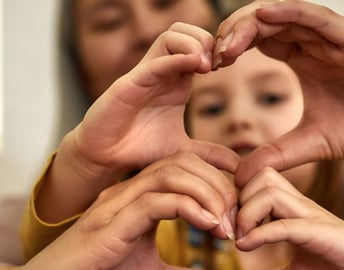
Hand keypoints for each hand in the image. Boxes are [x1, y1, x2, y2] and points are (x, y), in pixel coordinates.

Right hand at [0, 153, 247, 269]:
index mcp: (141, 202)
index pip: (188, 172)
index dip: (221, 189)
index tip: (242, 221)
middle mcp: (129, 194)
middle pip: (186, 164)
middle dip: (222, 188)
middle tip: (241, 222)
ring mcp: (117, 204)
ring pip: (172, 172)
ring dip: (209, 195)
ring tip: (228, 227)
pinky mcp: (109, 222)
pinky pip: (155, 198)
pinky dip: (189, 207)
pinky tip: (209, 227)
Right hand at [36, 23, 239, 222]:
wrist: (105, 158)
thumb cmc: (139, 149)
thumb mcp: (183, 150)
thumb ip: (209, 154)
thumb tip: (238, 166)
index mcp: (177, 81)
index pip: (199, 44)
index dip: (217, 50)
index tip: (230, 68)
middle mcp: (162, 72)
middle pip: (186, 30)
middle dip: (207, 40)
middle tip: (219, 63)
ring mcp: (145, 75)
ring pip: (171, 36)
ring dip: (194, 44)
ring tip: (207, 66)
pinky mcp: (129, 85)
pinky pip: (155, 62)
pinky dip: (176, 59)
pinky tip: (196, 66)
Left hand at [214, 0, 343, 188]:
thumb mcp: (310, 145)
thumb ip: (274, 155)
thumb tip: (238, 176)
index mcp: (306, 61)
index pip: (262, 40)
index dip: (232, 47)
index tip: (208, 67)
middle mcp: (319, 45)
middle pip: (269, 23)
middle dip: (235, 32)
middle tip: (210, 53)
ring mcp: (340, 41)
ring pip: (290, 16)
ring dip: (255, 22)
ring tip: (228, 38)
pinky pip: (322, 19)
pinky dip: (293, 13)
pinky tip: (266, 14)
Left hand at [236, 167, 343, 269]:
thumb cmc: (338, 265)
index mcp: (291, 207)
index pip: (255, 180)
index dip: (235, 198)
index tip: (227, 226)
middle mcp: (299, 204)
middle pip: (259, 177)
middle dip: (237, 201)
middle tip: (231, 230)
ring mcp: (309, 215)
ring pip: (268, 192)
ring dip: (246, 215)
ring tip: (241, 239)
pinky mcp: (319, 231)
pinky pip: (283, 224)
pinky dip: (259, 234)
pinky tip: (246, 247)